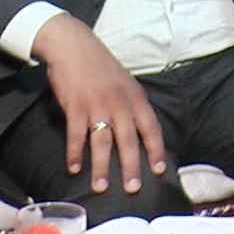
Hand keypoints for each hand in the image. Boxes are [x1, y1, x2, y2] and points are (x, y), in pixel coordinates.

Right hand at [30, 14, 167, 193]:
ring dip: (101, 166)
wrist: (73, 45)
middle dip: (131, 166)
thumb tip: (139, 130)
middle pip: (128, 139)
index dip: (156, 150)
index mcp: (135, 96)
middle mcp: (119, 102)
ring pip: (102, 141)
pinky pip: (76, 134)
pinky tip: (74, 168)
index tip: (160, 170)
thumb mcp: (124, 82)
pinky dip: (75, 153)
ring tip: (101, 187)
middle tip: (133, 188)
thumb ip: (131, 105)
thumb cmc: (99, 65)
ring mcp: (97, 104)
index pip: (151, 127)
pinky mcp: (75, 106)